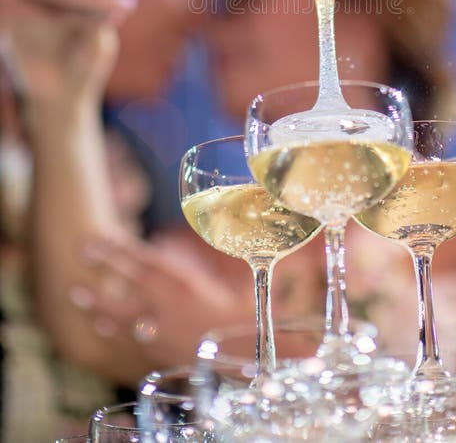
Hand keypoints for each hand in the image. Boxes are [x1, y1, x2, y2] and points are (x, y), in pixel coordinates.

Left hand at [71, 235, 249, 368]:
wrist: (243, 353)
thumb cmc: (235, 312)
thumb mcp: (218, 280)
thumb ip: (193, 265)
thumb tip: (181, 243)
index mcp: (184, 282)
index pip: (144, 260)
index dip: (118, 248)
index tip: (98, 238)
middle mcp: (169, 304)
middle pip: (129, 281)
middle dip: (105, 265)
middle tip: (81, 251)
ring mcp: (162, 330)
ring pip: (122, 314)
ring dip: (97, 303)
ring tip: (76, 294)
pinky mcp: (160, 352)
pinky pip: (130, 340)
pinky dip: (114, 332)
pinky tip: (100, 325)